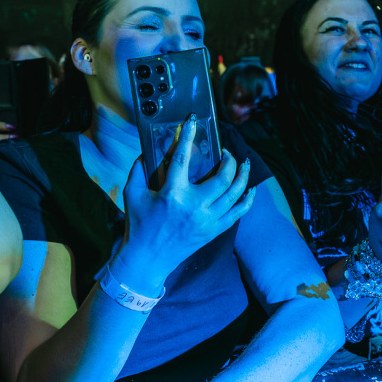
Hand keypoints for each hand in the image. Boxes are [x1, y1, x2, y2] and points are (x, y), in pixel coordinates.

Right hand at [117, 116, 254, 292]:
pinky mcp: (213, 231)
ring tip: (244, 163)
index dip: (189, 136)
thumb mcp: (132, 194)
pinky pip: (238, 213)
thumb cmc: (138, 225)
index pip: (183, 158)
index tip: (194, 121)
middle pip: (223, 177)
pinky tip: (250, 188)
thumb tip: (147, 150)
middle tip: (227, 152)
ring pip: (235, 193)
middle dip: (229, 160)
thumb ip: (138, 169)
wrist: (147, 259)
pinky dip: (247, 199)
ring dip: (243, 175)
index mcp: (172, 194)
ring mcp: (207, 220)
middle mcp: (194, 206)